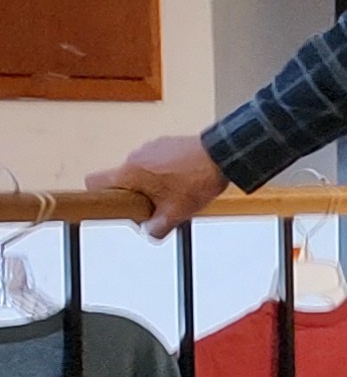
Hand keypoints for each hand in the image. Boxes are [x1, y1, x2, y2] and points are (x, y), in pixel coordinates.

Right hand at [87, 136, 226, 238]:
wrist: (222, 155)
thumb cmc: (197, 180)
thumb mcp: (176, 213)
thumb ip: (156, 228)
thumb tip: (149, 233)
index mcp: (129, 173)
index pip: (93, 182)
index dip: (99, 197)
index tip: (114, 206)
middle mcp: (134, 157)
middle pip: (120, 180)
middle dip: (133, 195)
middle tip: (155, 205)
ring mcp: (149, 147)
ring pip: (139, 171)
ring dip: (151, 183)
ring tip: (175, 192)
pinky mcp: (165, 143)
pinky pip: (155, 161)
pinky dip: (163, 172)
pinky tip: (183, 180)